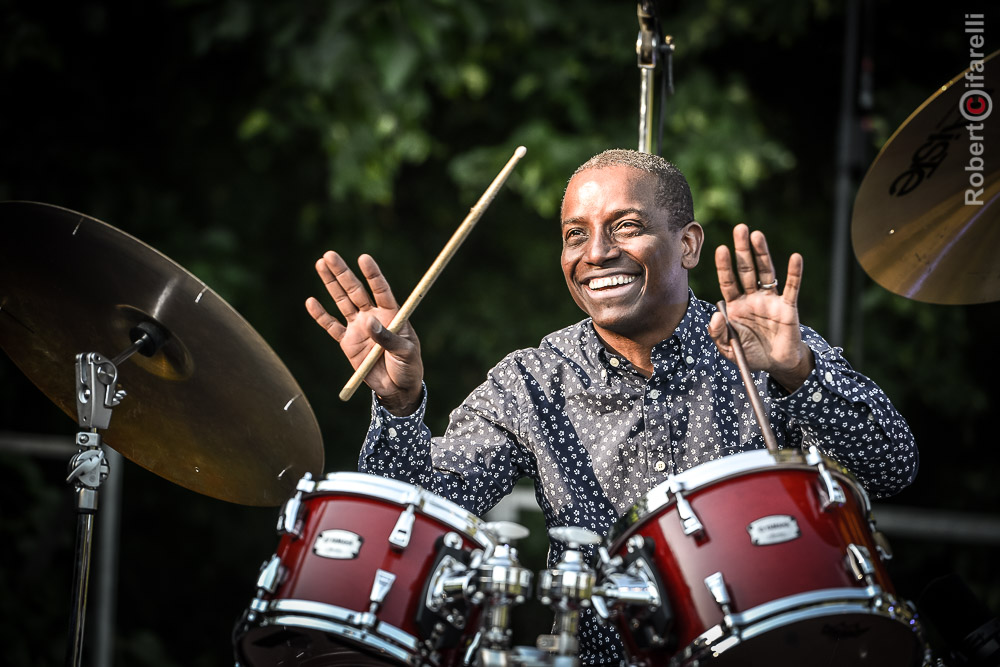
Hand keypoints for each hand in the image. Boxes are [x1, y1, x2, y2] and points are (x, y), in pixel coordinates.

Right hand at [305, 251, 423, 414]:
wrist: (398, 389)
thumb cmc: (409, 367)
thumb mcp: (405, 352)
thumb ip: (387, 337)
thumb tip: (368, 321)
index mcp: (392, 314)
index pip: (380, 289)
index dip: (372, 274)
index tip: (363, 258)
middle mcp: (373, 316)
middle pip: (355, 290)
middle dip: (342, 273)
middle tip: (329, 255)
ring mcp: (358, 328)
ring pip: (342, 302)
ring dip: (331, 284)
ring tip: (320, 264)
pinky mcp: (347, 343)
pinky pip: (331, 327)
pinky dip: (321, 316)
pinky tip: (311, 301)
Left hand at [707, 224, 813, 391]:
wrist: (776, 365)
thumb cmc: (750, 354)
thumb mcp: (729, 348)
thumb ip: (718, 333)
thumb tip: (715, 314)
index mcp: (735, 305)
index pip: (728, 281)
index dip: (724, 266)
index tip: (721, 248)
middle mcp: (752, 297)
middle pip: (746, 269)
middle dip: (742, 250)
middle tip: (739, 228)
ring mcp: (770, 300)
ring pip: (765, 272)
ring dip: (762, 254)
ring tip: (757, 235)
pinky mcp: (788, 307)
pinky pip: (791, 287)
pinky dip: (794, 273)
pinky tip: (795, 258)